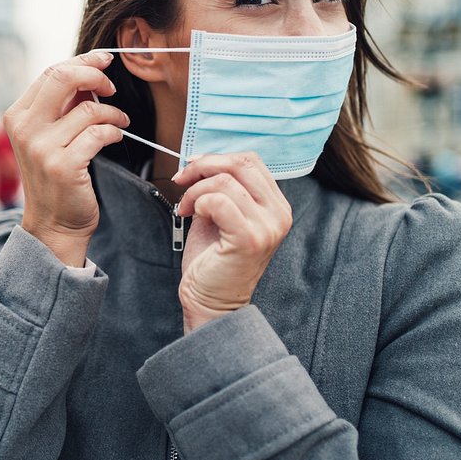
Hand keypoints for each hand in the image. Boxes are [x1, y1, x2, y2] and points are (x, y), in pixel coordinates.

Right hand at [3, 52, 129, 265]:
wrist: (54, 224)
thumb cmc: (57, 178)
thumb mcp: (49, 136)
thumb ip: (62, 106)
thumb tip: (91, 74)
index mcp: (18, 115)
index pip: (51, 72)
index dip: (82, 61)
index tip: (104, 60)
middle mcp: (24, 128)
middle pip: (64, 77)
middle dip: (95, 74)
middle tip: (112, 87)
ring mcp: (42, 147)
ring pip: (88, 108)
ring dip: (113, 113)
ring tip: (120, 122)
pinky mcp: (63, 165)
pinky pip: (99, 133)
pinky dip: (114, 131)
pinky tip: (115, 137)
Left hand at [173, 153, 292, 331]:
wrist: (212, 302)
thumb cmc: (214, 261)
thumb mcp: (221, 214)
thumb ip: (222, 187)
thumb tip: (201, 160)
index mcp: (275, 205)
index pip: (251, 161)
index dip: (216, 157)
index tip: (192, 167)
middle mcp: (278, 214)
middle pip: (241, 163)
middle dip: (203, 167)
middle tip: (182, 181)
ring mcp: (267, 227)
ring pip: (225, 181)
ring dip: (195, 190)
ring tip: (186, 208)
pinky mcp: (249, 239)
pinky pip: (218, 201)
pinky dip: (198, 202)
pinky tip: (192, 216)